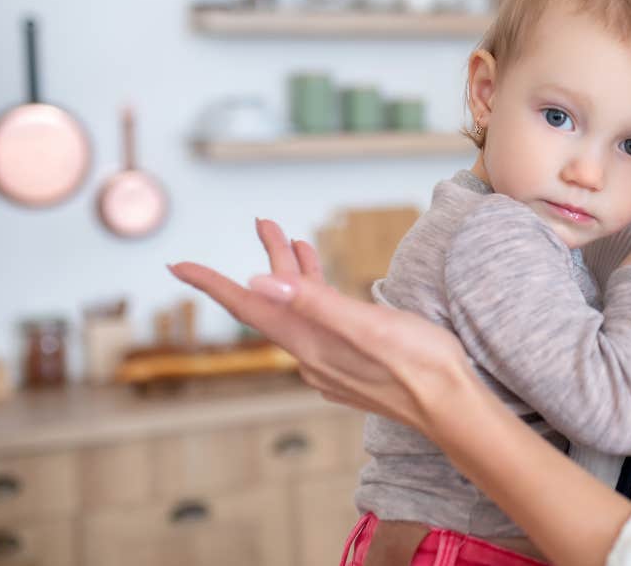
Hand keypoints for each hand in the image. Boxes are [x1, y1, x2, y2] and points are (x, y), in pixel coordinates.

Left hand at [168, 219, 473, 438]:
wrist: (452, 407)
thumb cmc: (418, 363)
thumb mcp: (368, 324)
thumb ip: (314, 302)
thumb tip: (257, 282)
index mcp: (310, 343)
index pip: (249, 308)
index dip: (212, 285)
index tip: (177, 265)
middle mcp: (313, 356)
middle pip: (274, 304)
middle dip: (267, 261)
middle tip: (264, 222)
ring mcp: (332, 364)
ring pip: (300, 313)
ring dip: (294, 277)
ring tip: (298, 243)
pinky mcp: (353, 366)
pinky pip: (320, 325)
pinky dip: (315, 297)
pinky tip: (327, 290)